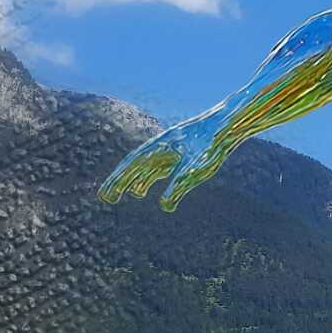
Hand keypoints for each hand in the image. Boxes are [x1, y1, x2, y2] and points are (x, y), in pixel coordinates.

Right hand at [99, 109, 233, 209]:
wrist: (225, 126)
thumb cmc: (209, 146)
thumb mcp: (193, 168)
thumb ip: (178, 185)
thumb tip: (164, 206)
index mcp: (158, 148)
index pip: (131, 166)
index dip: (117, 181)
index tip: (105, 195)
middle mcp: (159, 148)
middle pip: (133, 167)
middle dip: (119, 182)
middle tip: (106, 199)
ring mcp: (168, 150)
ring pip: (145, 168)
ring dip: (134, 180)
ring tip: (130, 194)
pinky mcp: (179, 153)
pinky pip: (156, 168)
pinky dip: (146, 178)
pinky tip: (143, 188)